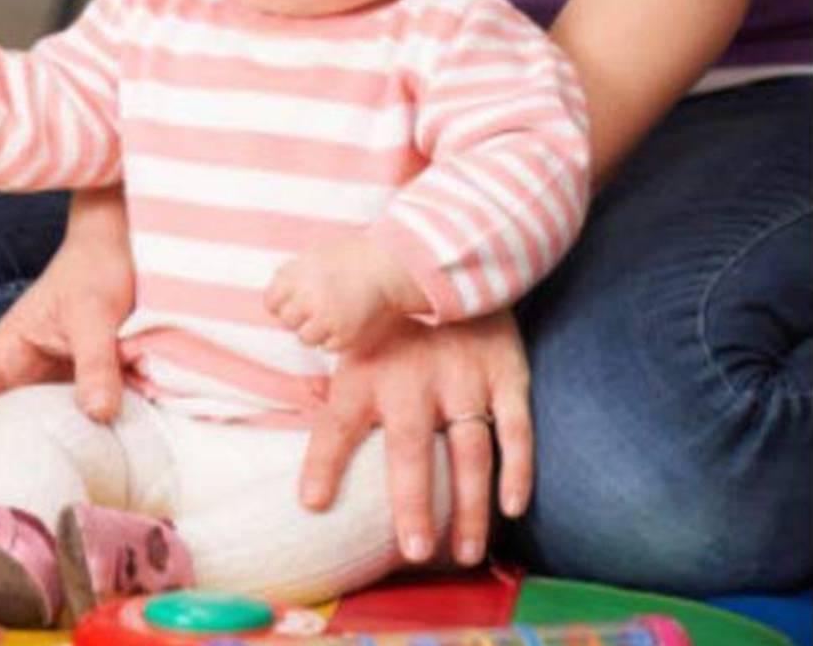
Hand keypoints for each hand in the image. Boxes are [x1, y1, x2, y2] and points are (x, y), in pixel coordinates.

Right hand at [0, 188, 134, 478]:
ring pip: (27, 434)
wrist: (127, 247)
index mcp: (6, 352)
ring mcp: (50, 384)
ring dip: (21, 468)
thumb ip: (95, 362)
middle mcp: (21, 373)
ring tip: (18, 519)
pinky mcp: (79, 390)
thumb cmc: (97, 269)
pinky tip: (72, 488)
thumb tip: (97, 413)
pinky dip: (64, 457)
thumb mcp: (94, 313)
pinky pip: (65, 429)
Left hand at [264, 235, 423, 352]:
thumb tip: (271, 296)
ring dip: (316, 332)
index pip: (271, 302)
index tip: (294, 303)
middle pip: (287, 322)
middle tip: (317, 310)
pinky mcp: (344, 336)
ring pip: (305, 339)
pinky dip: (335, 340)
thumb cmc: (351, 261)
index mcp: (296, 277)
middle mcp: (308, 298)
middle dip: (299, 318)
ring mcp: (326, 319)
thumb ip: (291, 275)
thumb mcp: (314, 257)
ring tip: (334, 317)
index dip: (281, 304)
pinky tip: (347, 323)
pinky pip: (328, 347)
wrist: (386, 269)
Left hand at [299, 309, 533, 568]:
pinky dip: (517, 469)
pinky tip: (512, 508)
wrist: (450, 260)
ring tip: (465, 553)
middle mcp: (413, 378)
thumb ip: (329, 390)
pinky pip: (515, 428)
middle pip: (411, 451)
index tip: (312, 503)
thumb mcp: (351, 343)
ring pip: (469, 453)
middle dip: (413, 505)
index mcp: (366, 371)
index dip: (323, 463)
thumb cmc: (390, 322)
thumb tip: (295, 423)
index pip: (337, 424)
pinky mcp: (506, 373)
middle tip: (414, 552)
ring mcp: (463, 377)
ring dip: (469, 507)